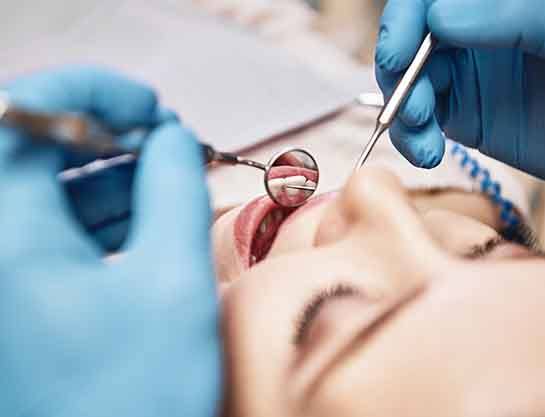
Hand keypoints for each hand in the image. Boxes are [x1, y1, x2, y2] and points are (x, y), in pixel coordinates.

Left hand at [0, 67, 220, 416]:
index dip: (92, 91)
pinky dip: (102, 209)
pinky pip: (53, 226)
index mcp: (6, 239)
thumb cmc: (137, 398)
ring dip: (111, 171)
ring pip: (47, 188)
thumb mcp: (173, 280)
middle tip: (166, 139)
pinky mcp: (19, 292)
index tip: (148, 105)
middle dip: (108, 132)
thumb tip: (173, 138)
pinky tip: (146, 210)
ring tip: (168, 174)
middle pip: (36, 149)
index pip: (25, 115)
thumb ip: (175, 190)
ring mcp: (2, 272)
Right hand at [375, 0, 544, 178]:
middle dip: (401, 78)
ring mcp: (464, 74)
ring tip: (423, 142)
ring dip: (403, 115)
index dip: (403, 22)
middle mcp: (473, 33)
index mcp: (495, 3)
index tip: (396, 55)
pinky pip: (419, 122)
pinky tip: (427, 152)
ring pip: (407, 85)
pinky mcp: (460, 114)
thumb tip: (440, 17)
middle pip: (409, 43)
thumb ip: (509, 14)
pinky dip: (412, 139)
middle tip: (414, 108)